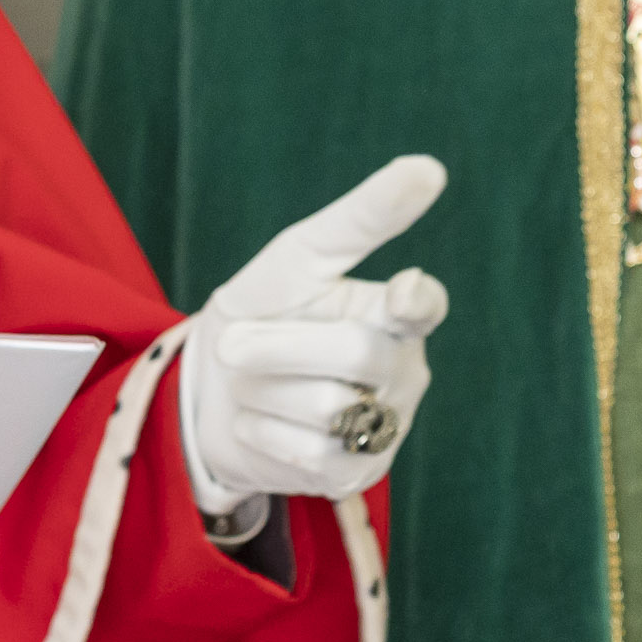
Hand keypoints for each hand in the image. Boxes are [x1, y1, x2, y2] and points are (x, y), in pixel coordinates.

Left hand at [182, 155, 449, 507]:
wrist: (212, 390)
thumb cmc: (266, 308)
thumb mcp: (301, 258)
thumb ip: (362, 217)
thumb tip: (430, 167)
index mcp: (397, 313)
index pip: (423, 306)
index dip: (415, 303)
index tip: (404, 295)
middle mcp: (405, 369)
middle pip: (354, 354)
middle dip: (277, 346)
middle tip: (235, 345)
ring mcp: (386, 426)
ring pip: (326, 407)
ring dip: (264, 391)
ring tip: (256, 385)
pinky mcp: (356, 473)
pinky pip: (308, 451)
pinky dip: (263, 432)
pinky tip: (262, 422)